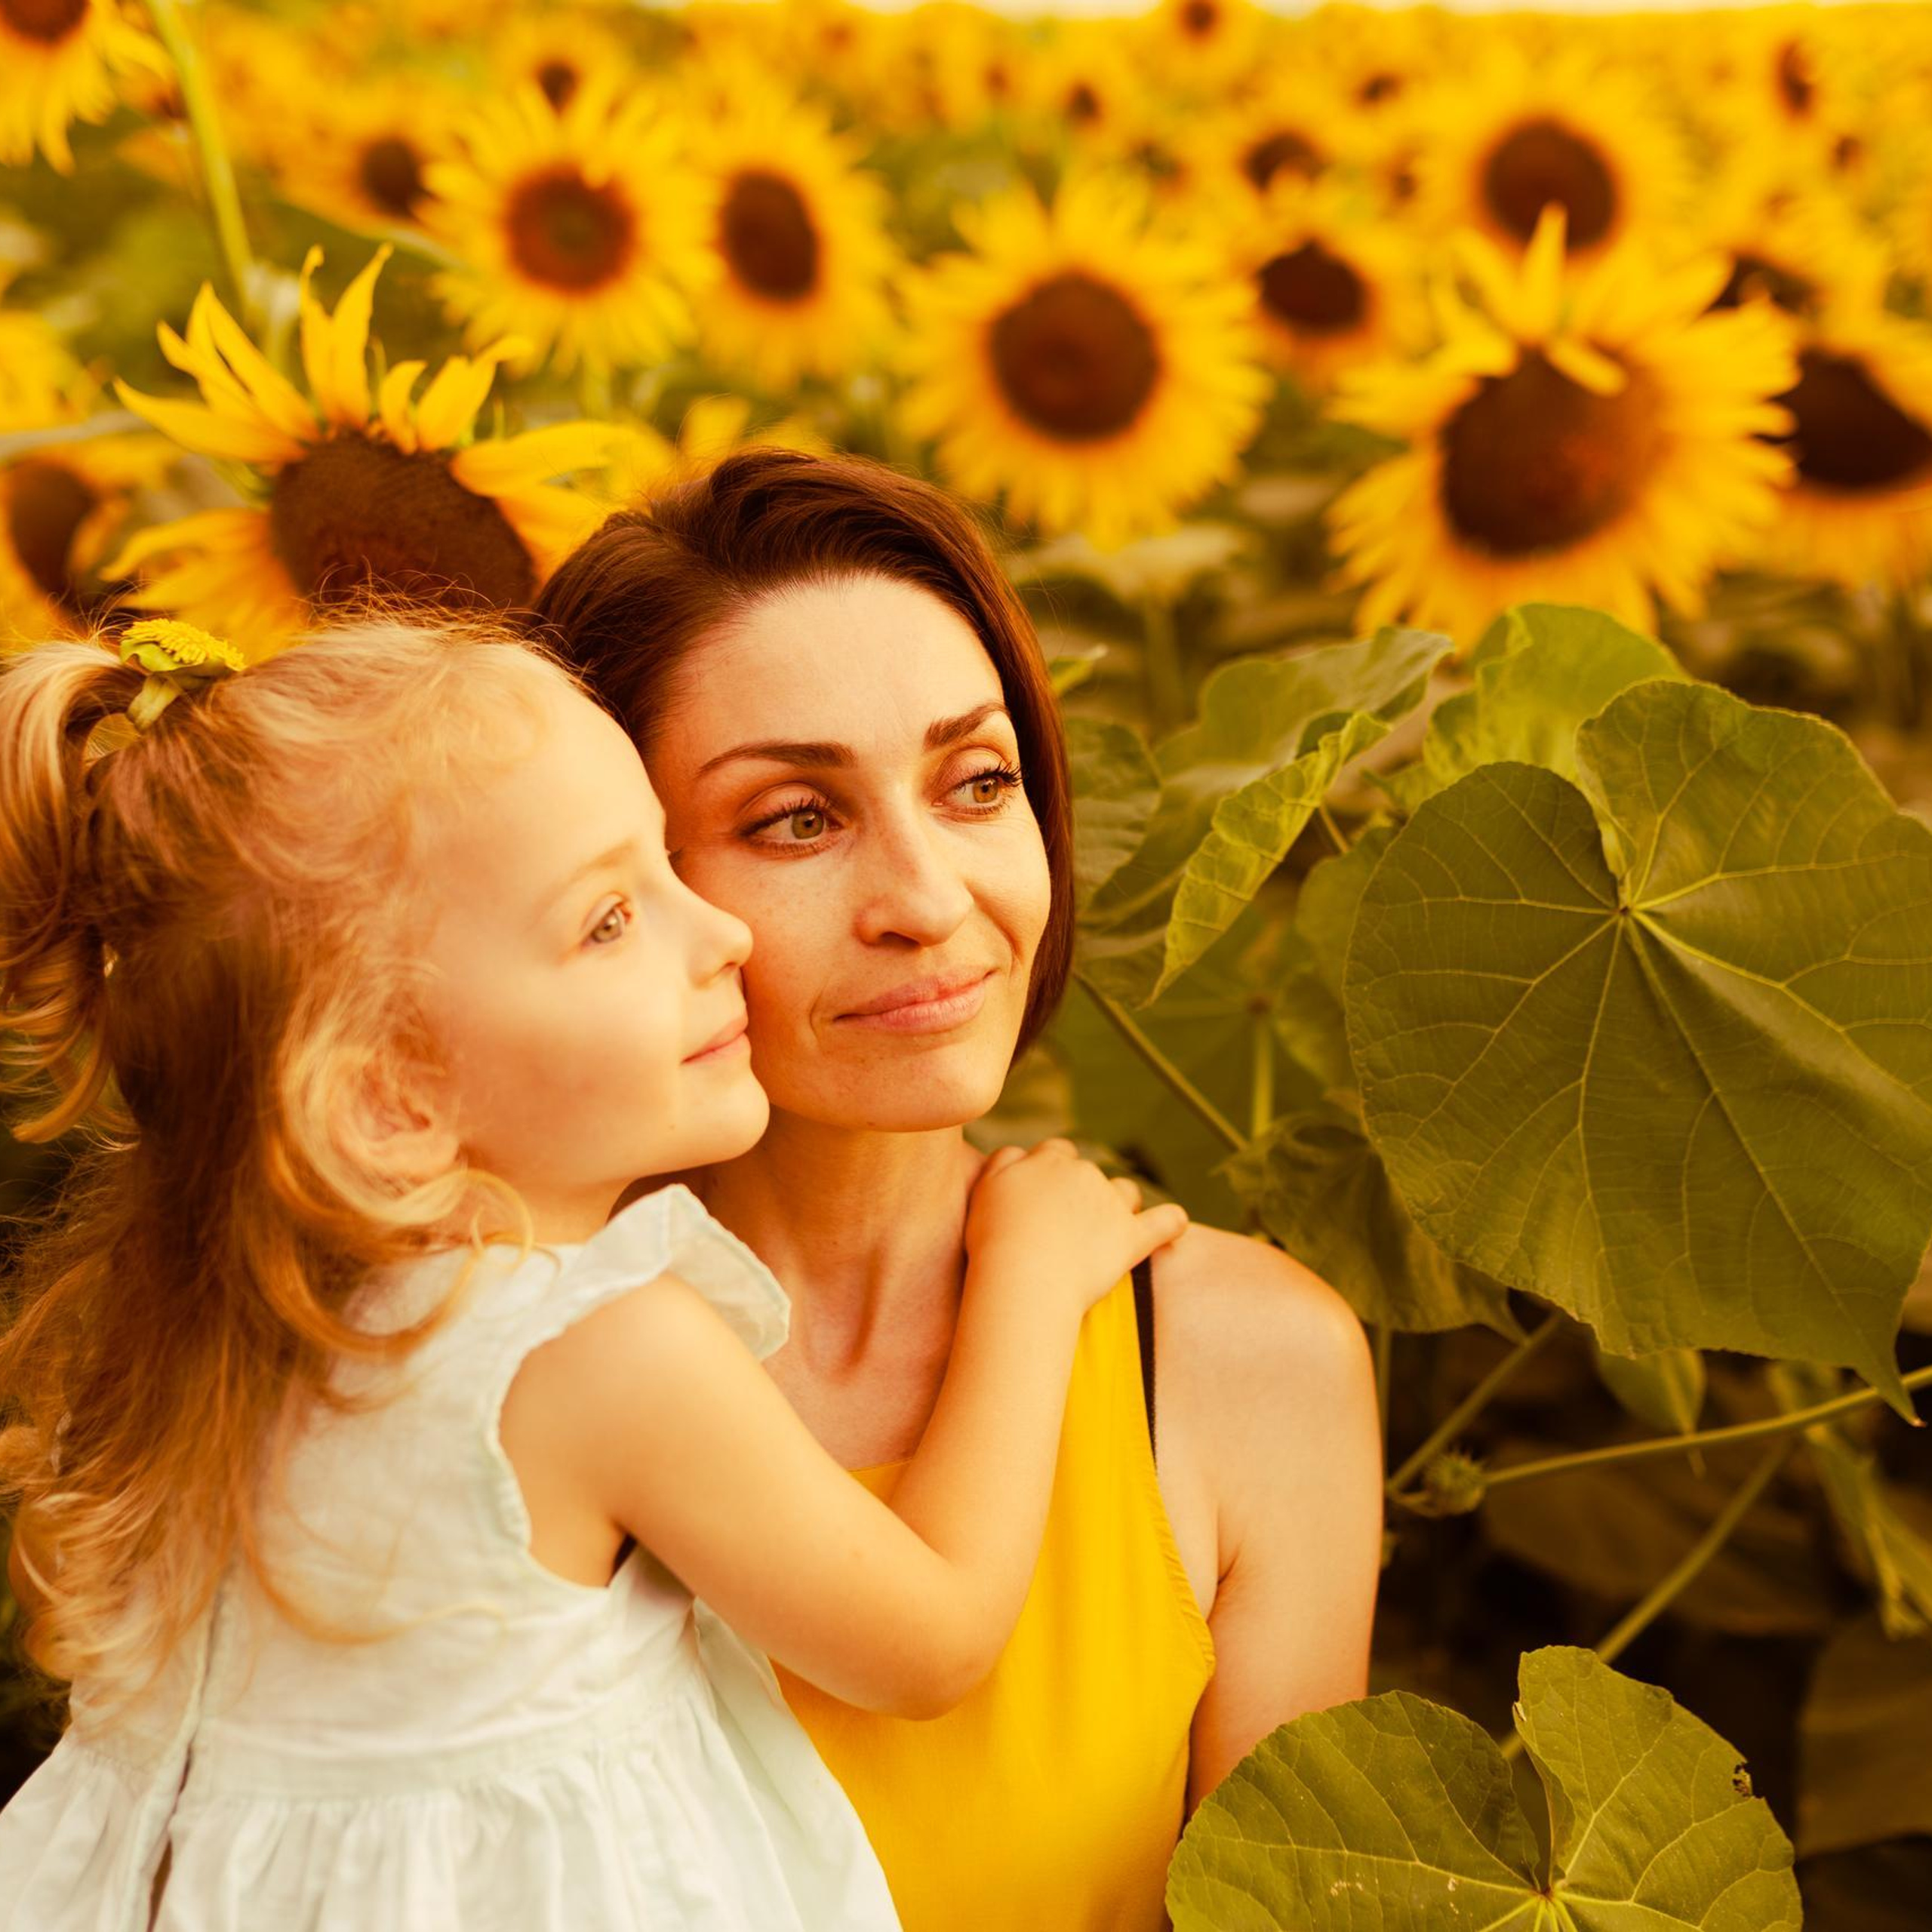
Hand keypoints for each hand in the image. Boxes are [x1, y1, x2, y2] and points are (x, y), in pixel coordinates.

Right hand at [964, 1138, 1187, 1318]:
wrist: (1024, 1276)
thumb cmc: (995, 1239)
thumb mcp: (985, 1188)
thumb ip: (1003, 1163)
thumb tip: (1019, 1152)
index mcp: (1048, 1160)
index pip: (1055, 1152)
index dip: (1050, 1172)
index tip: (1042, 1196)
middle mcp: (1083, 1174)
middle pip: (1089, 1172)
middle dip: (1082, 1190)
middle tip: (1063, 1225)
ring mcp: (1111, 1204)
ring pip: (1124, 1191)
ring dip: (1120, 1203)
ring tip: (1106, 1230)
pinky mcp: (1132, 1237)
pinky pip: (1165, 1222)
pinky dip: (1172, 1222)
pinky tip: (1175, 1226)